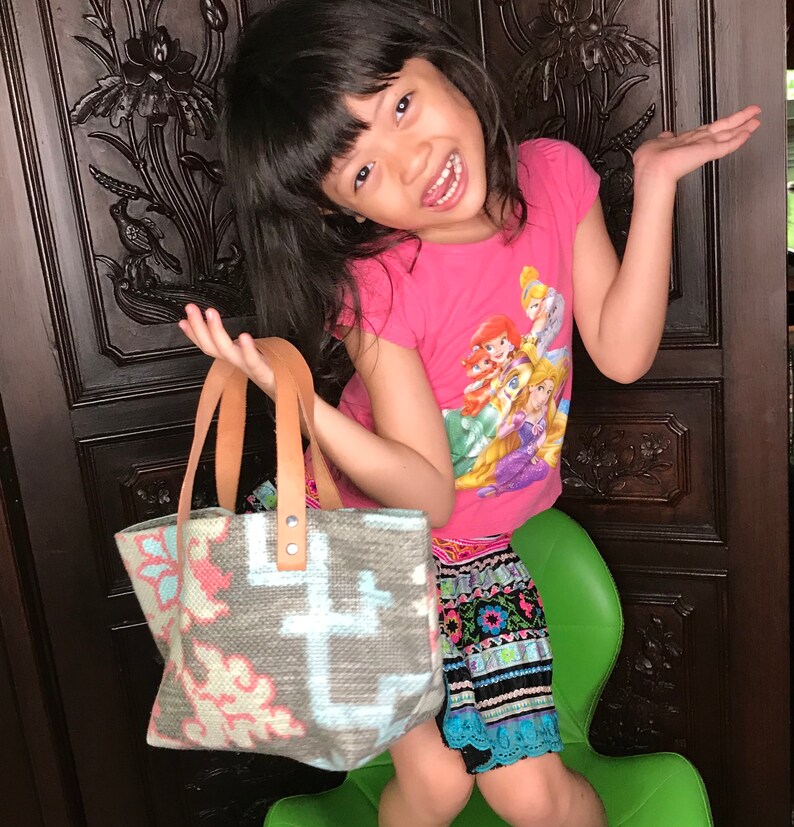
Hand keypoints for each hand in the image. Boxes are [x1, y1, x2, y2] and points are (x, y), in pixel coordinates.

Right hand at [179, 305, 275, 396]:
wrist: (291, 392)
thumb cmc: (273, 371)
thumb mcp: (252, 354)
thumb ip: (239, 344)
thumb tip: (225, 330)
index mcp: (235, 358)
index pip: (208, 346)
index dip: (193, 334)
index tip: (182, 321)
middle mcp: (238, 364)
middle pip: (212, 347)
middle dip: (198, 328)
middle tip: (191, 309)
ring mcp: (249, 368)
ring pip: (226, 352)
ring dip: (215, 331)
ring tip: (210, 314)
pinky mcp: (265, 372)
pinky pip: (253, 362)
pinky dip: (247, 350)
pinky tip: (243, 336)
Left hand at [633, 105, 761, 184]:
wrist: (652, 170)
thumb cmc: (650, 160)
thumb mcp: (656, 143)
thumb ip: (665, 138)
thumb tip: (666, 134)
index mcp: (684, 142)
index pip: (706, 132)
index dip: (719, 126)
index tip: (728, 121)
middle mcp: (696, 145)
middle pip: (722, 129)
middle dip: (738, 121)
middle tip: (752, 114)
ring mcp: (703, 149)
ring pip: (728, 135)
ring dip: (743, 126)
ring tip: (757, 120)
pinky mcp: (708, 152)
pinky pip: (727, 145)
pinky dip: (739, 138)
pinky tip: (749, 132)